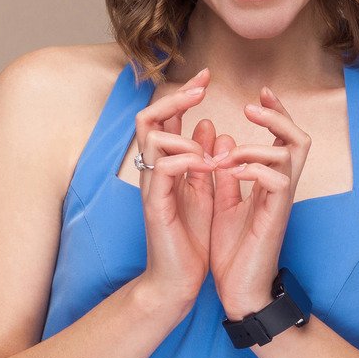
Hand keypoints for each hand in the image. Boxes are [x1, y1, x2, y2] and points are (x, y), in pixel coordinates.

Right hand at [135, 66, 218, 309]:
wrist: (177, 281)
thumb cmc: (189, 240)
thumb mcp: (203, 192)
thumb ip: (204, 160)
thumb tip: (211, 126)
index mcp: (166, 166)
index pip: (164, 118)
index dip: (183, 94)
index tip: (207, 76)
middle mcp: (152, 172)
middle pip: (147, 118)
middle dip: (176, 98)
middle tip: (202, 87)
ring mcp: (151, 187)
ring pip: (150, 137)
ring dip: (184, 134)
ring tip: (210, 146)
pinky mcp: (155, 206)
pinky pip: (163, 169)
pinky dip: (187, 160)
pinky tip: (208, 166)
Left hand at [206, 86, 310, 319]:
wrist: (239, 293)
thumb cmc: (234, 254)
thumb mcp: (224, 206)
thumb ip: (227, 177)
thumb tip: (224, 145)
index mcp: (270, 185)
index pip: (282, 140)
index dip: (275, 114)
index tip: (259, 94)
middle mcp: (281, 190)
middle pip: (299, 139)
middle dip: (278, 117)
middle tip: (252, 105)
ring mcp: (281, 203)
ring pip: (291, 154)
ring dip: (256, 145)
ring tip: (227, 154)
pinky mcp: (275, 218)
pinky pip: (277, 180)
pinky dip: (253, 168)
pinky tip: (231, 171)